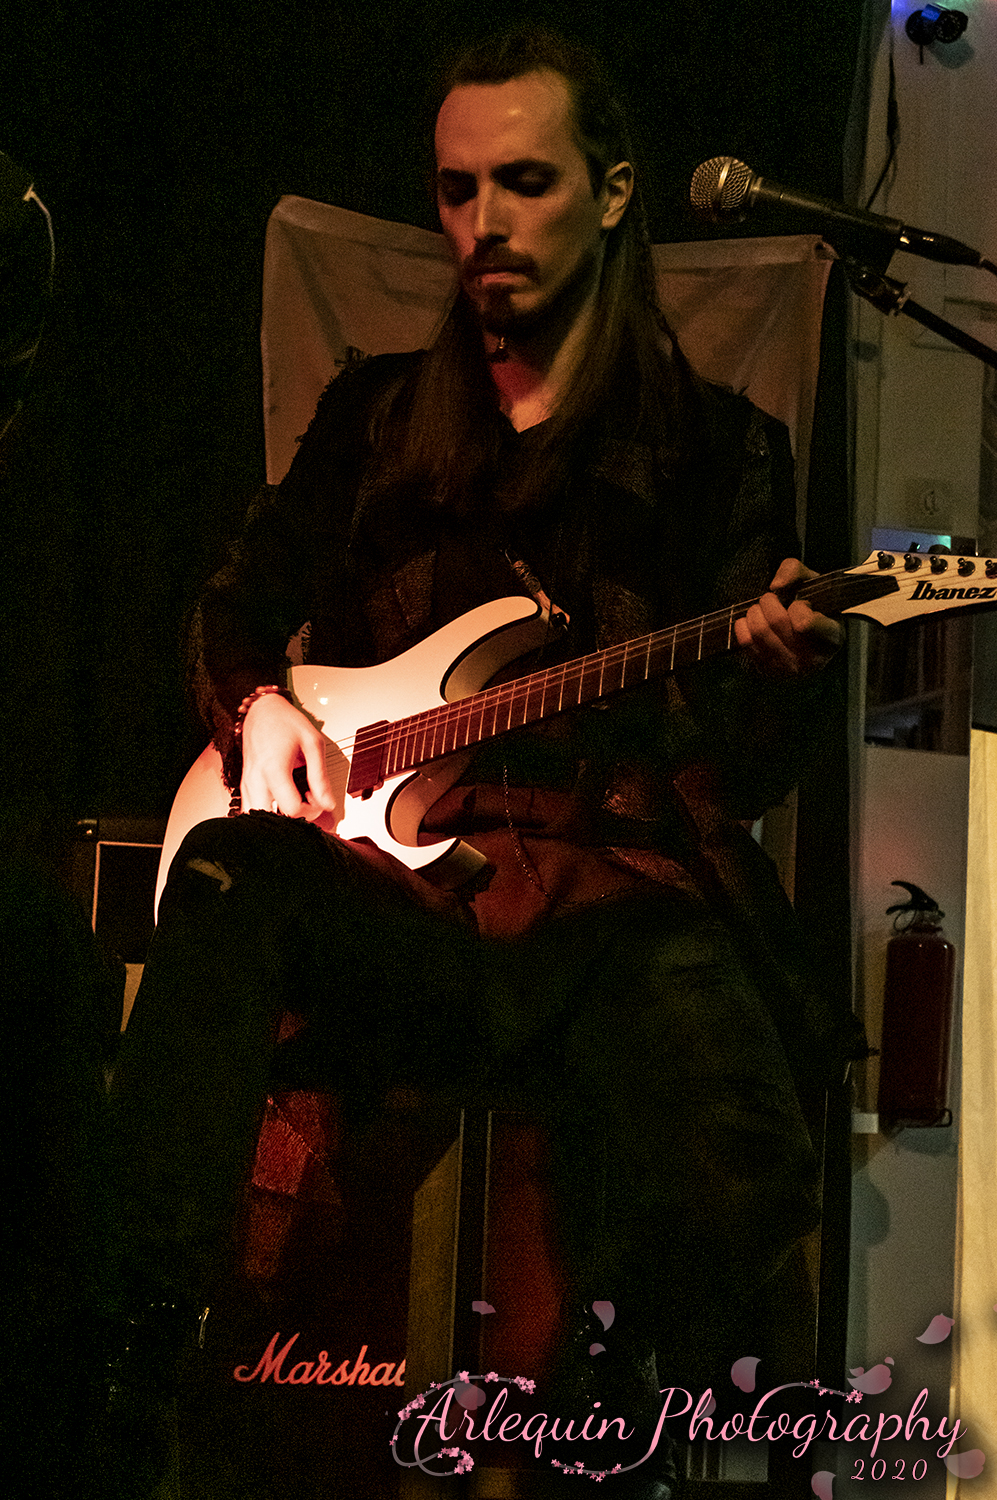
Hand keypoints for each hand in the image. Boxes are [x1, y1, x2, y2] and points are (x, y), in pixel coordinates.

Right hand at [239, 691, 340, 820]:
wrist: (261, 710)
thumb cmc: (285, 722)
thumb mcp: (312, 743)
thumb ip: (320, 776)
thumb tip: (328, 803)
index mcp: (274, 770)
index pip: (292, 810)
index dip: (311, 810)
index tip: (317, 799)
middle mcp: (256, 779)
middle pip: (270, 821)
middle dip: (292, 819)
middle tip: (305, 803)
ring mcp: (247, 783)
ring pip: (256, 818)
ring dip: (277, 817)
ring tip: (293, 800)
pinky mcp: (245, 784)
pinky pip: (252, 809)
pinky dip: (267, 811)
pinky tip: (281, 799)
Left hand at [734, 558, 843, 676]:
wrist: (803, 637)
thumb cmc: (810, 608)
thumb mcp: (811, 583)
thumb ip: (795, 571)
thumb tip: (777, 586)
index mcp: (832, 636)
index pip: (805, 622)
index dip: (798, 606)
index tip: (800, 604)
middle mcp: (813, 659)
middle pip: (777, 621)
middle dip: (769, 602)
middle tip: (771, 600)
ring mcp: (790, 669)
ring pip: (760, 631)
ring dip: (755, 612)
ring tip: (761, 609)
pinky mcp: (768, 672)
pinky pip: (746, 643)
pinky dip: (743, 625)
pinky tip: (751, 622)